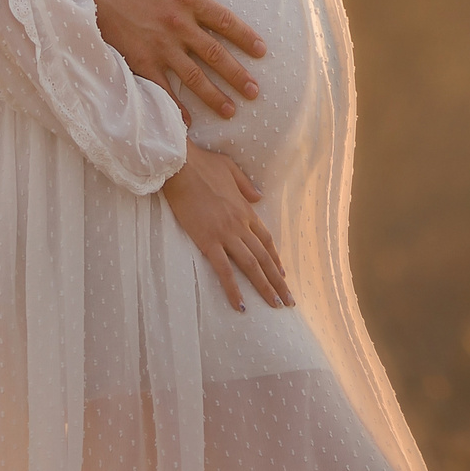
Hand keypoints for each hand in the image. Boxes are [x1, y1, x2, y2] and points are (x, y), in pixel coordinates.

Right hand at [61, 0, 265, 119]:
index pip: (225, 21)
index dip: (245, 37)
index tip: (261, 51)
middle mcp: (178, 25)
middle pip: (215, 53)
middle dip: (236, 74)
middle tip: (254, 92)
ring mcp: (160, 46)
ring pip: (194, 75)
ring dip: (214, 95)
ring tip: (230, 110)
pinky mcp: (140, 60)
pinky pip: (162, 87)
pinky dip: (174, 106)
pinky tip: (186, 121)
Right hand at [162, 146, 291, 311]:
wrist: (181, 167)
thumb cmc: (203, 165)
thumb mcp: (230, 169)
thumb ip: (246, 185)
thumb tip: (259, 198)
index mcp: (245, 210)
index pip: (266, 240)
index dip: (276, 259)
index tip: (282, 275)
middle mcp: (240, 225)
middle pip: (264, 257)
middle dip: (278, 281)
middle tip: (288, 301)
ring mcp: (225, 234)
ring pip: (251, 266)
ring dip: (264, 287)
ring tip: (274, 305)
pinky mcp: (208, 241)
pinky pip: (223, 270)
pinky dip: (233, 289)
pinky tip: (239, 305)